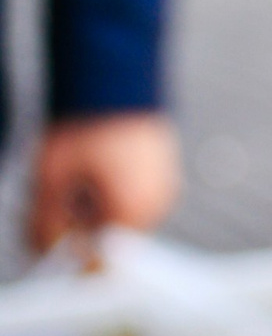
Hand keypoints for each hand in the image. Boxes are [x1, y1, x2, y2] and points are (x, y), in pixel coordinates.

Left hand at [27, 111, 181, 252]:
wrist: (116, 69)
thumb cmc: (87, 119)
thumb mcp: (50, 178)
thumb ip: (43, 226)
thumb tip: (42, 252)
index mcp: (136, 211)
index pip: (101, 266)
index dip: (70, 260)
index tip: (49, 243)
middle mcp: (159, 202)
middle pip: (110, 242)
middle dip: (78, 230)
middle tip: (55, 201)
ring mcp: (165, 184)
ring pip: (120, 219)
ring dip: (92, 211)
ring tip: (73, 179)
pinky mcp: (164, 168)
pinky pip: (134, 197)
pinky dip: (109, 193)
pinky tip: (93, 169)